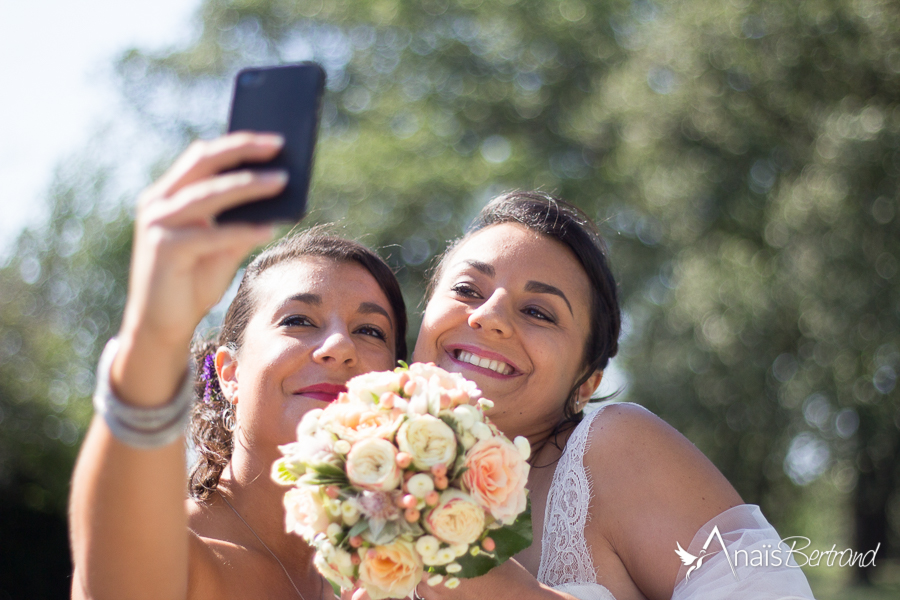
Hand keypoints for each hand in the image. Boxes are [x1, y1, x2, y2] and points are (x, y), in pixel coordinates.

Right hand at [114, 132, 285, 404]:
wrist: (161, 325)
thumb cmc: (192, 281)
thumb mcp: (221, 245)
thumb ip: (241, 220)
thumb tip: (277, 194)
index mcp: (168, 195)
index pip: (203, 157)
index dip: (237, 144)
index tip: (273, 138)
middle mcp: (158, 203)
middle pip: (204, 163)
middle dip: (243, 151)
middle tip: (279, 145)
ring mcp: (158, 224)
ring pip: (209, 195)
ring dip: (248, 186)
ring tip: (282, 180)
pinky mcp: (164, 249)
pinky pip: (211, 234)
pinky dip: (242, 230)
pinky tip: (268, 227)